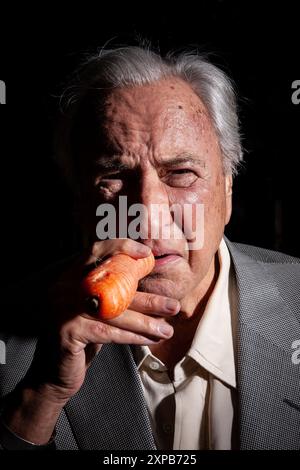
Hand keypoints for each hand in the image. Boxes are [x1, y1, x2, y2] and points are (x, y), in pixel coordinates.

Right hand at [3, 239, 179, 443]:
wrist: (53, 373)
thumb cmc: (82, 337)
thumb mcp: (95, 310)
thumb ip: (111, 293)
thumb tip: (147, 281)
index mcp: (71, 275)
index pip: (96, 251)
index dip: (122, 248)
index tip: (147, 254)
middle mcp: (64, 287)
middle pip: (114, 287)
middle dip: (148, 299)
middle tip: (173, 306)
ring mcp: (63, 308)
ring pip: (115, 313)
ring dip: (147, 322)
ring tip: (167, 329)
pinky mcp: (67, 331)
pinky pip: (108, 332)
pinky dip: (133, 337)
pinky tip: (150, 340)